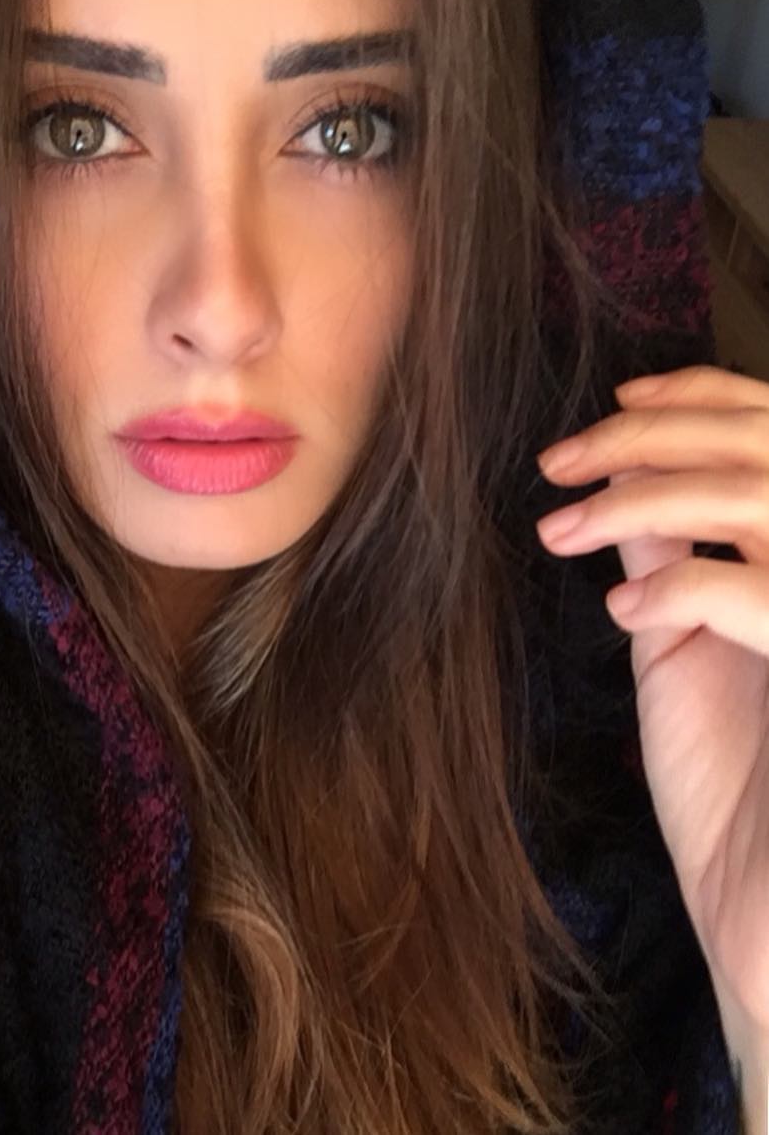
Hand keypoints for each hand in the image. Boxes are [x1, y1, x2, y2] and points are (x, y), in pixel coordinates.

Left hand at [535, 363, 768, 1035]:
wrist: (764, 911)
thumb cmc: (733, 783)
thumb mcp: (690, 653)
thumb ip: (675, 561)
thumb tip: (628, 482)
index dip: (705, 397)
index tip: (621, 396)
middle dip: (655, 434)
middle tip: (560, 459)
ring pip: (767, 502)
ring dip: (650, 498)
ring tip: (563, 529)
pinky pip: (765, 599)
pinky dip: (688, 584)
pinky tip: (628, 614)